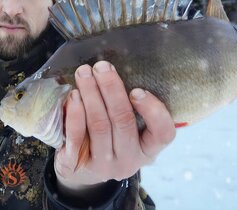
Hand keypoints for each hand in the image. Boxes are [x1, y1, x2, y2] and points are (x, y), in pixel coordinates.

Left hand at [54, 61, 175, 197]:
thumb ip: (130, 107)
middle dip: (111, 89)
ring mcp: (102, 164)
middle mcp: (128, 160)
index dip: (153, 111)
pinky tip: (74, 95)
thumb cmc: (109, 138)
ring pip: (99, 126)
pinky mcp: (77, 164)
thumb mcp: (129, 131)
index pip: (163, 133)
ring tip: (84, 74)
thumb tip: (116, 71)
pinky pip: (77, 136)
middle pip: (123, 121)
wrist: (80, 170)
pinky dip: (75, 113)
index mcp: (147, 150)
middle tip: (101, 67)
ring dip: (91, 95)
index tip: (137, 90)